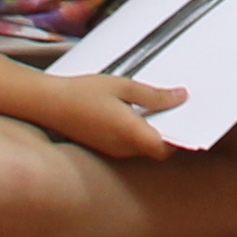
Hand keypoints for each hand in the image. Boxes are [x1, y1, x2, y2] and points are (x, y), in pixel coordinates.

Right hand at [47, 73, 180, 162]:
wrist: (49, 103)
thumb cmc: (83, 92)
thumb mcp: (123, 86)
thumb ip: (153, 95)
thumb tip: (180, 97)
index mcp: (130, 133)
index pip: (164, 149)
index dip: (179, 138)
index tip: (188, 121)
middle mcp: (122, 148)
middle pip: (155, 150)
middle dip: (168, 133)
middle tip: (176, 110)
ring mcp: (112, 151)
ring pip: (142, 149)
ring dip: (152, 133)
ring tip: (156, 107)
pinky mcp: (104, 148)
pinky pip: (128, 146)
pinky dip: (138, 134)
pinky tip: (136, 114)